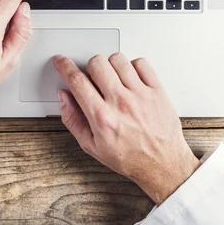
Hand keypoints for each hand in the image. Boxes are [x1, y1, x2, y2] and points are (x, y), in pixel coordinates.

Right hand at [53, 53, 200, 204]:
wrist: (162, 165)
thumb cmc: (129, 157)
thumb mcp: (91, 146)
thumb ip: (73, 119)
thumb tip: (64, 97)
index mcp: (102, 117)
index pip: (77, 81)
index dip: (64, 66)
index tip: (61, 61)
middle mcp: (121, 103)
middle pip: (97, 63)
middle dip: (89, 67)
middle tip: (92, 78)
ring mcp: (141, 95)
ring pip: (118, 59)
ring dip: (110, 66)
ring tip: (112, 79)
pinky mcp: (157, 91)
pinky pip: (141, 63)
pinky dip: (133, 66)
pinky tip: (130, 79)